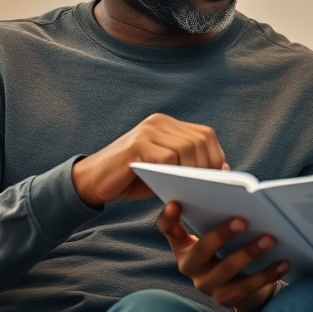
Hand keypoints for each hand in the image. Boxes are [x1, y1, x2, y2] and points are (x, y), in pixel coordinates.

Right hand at [71, 113, 226, 205]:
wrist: (92, 182)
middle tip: (209, 187)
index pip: (205, 134)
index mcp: (168, 124)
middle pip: (199, 140)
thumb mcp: (164, 171)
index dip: (216, 156)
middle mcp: (159, 122)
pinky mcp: (136, 145)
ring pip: (186, 148)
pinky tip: (175, 187)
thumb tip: (221, 173)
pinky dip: (175, 173)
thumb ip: (186, 166)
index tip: (221, 178)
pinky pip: (167, 157)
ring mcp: (147, 131)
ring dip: (193, 171)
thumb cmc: (132, 179)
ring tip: (194, 189)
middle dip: (208, 166)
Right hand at [157, 201, 288, 311]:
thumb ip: (216, 204)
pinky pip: (248, 287)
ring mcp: (208, 285)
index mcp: (183, 245)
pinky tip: (283, 262)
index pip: (168, 230)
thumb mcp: (216, 228)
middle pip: (201, 251)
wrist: (238, 284)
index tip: (175, 202)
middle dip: (220, 235)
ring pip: (227, 270)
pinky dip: (267, 274)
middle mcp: (191, 266)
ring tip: (269, 239)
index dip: (168, 218)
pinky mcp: (227, 298)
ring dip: (249, 253)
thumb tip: (226, 171)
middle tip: (242, 220)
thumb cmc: (226, 246)